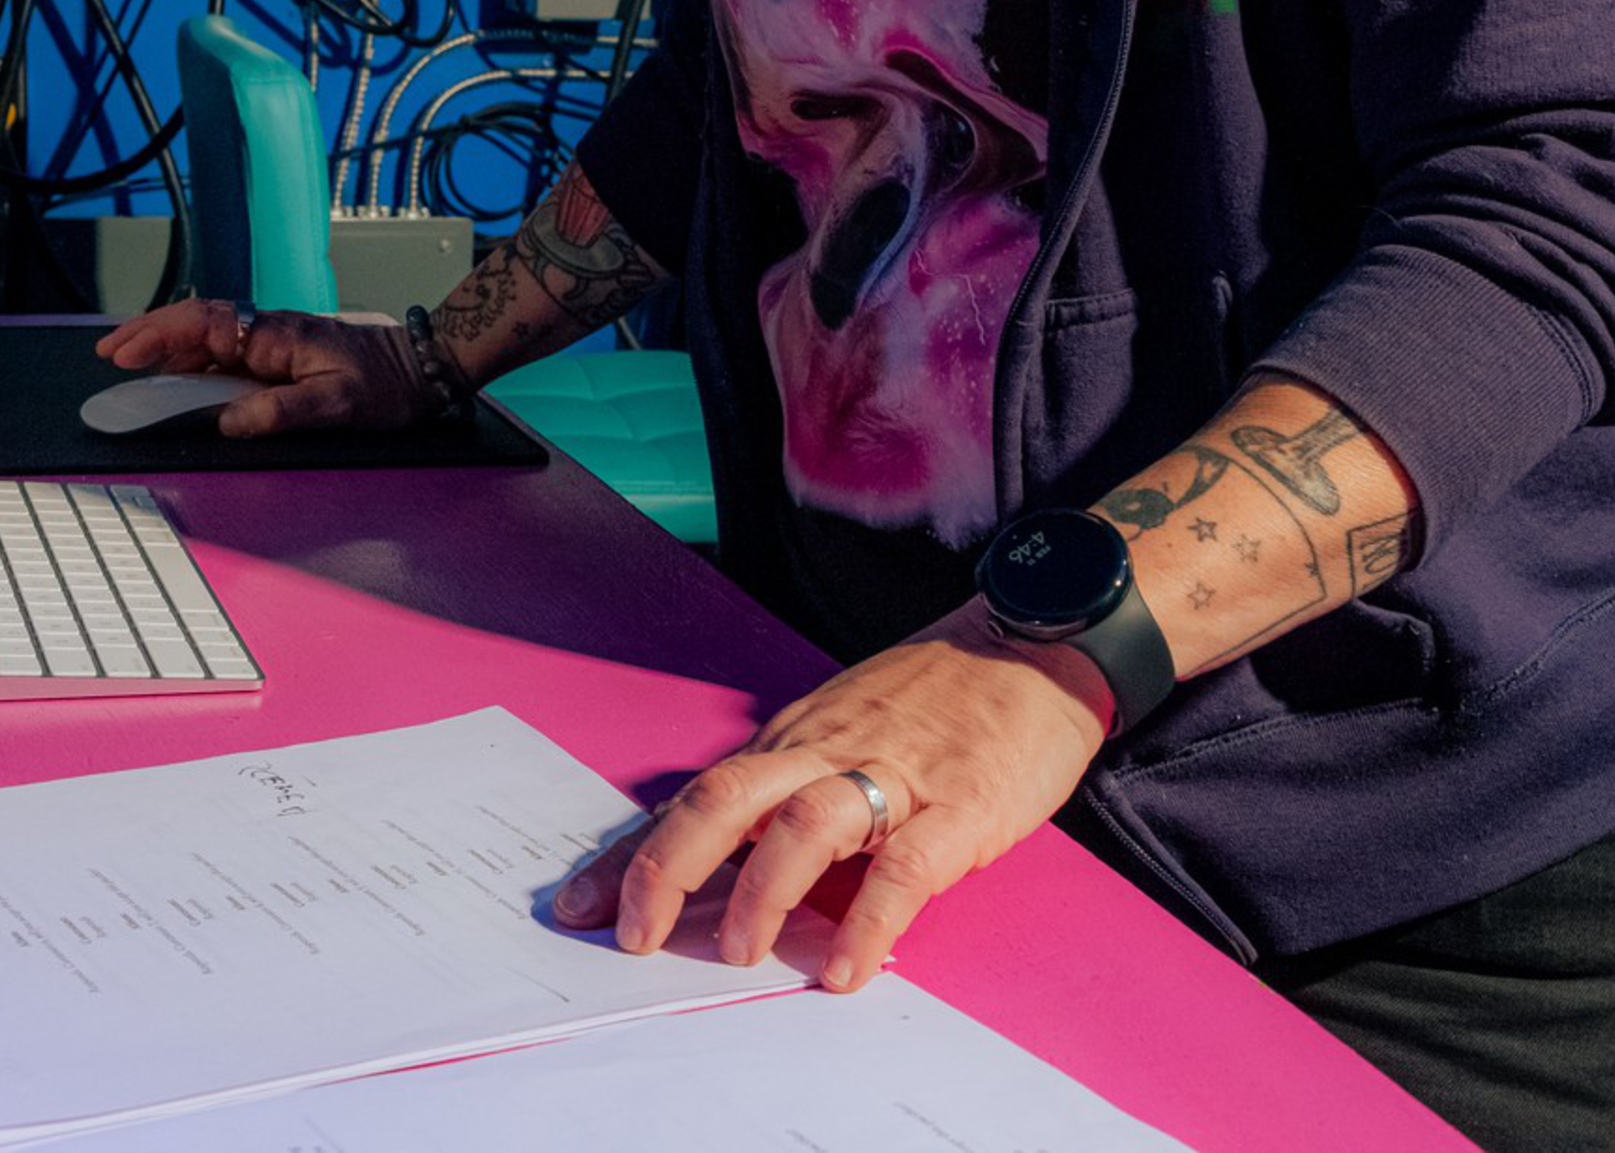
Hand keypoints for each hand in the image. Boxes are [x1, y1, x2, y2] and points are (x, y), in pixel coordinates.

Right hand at [89, 297, 427, 437]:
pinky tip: (179, 374)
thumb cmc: (387, 385)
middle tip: (109, 354)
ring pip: (207, 335)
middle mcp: (268, 332)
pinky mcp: (280, 356)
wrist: (424, 368)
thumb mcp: (337, 405)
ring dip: (166, 346)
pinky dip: (193, 358)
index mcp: (275, 335)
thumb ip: (281, 412)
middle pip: (196, 324)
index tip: (124, 353)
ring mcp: (273, 342)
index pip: (203, 326)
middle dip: (148, 334)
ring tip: (129, 361)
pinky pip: (225, 351)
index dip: (158, 337)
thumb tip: (227, 421)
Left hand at [551, 601, 1111, 992]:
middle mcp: (826, 751)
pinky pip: (905, 867)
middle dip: (670, 866)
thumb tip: (726, 858)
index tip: (580, 906)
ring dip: (762, 890)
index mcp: (794, 741)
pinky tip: (845, 968)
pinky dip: (870, 920)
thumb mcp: (843, 725)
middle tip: (636, 935)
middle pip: (727, 798)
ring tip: (736, 953)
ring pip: (804, 823)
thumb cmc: (937, 696)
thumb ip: (791, 783)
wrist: (1034, 645)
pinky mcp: (960, 806)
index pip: (698, 796)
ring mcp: (893, 774)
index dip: (635, 852)